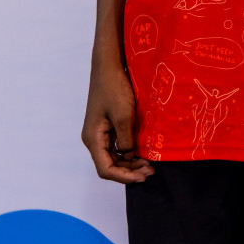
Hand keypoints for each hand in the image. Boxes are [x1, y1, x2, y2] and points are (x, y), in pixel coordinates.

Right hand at [82, 60, 152, 183]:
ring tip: (149, 165)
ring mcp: (100, 133)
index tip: (142, 176)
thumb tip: (129, 155)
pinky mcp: (107, 126)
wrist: (109, 67)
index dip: (124, 176)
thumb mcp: (123, 116)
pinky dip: (129, 152)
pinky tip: (142, 153)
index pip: (105, 168)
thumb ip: (126, 139)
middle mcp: (94, 139)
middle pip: (109, 165)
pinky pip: (117, 146)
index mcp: (93, 139)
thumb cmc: (115, 89)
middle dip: (129, 171)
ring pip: (114, 157)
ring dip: (130, 163)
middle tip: (150, 171)